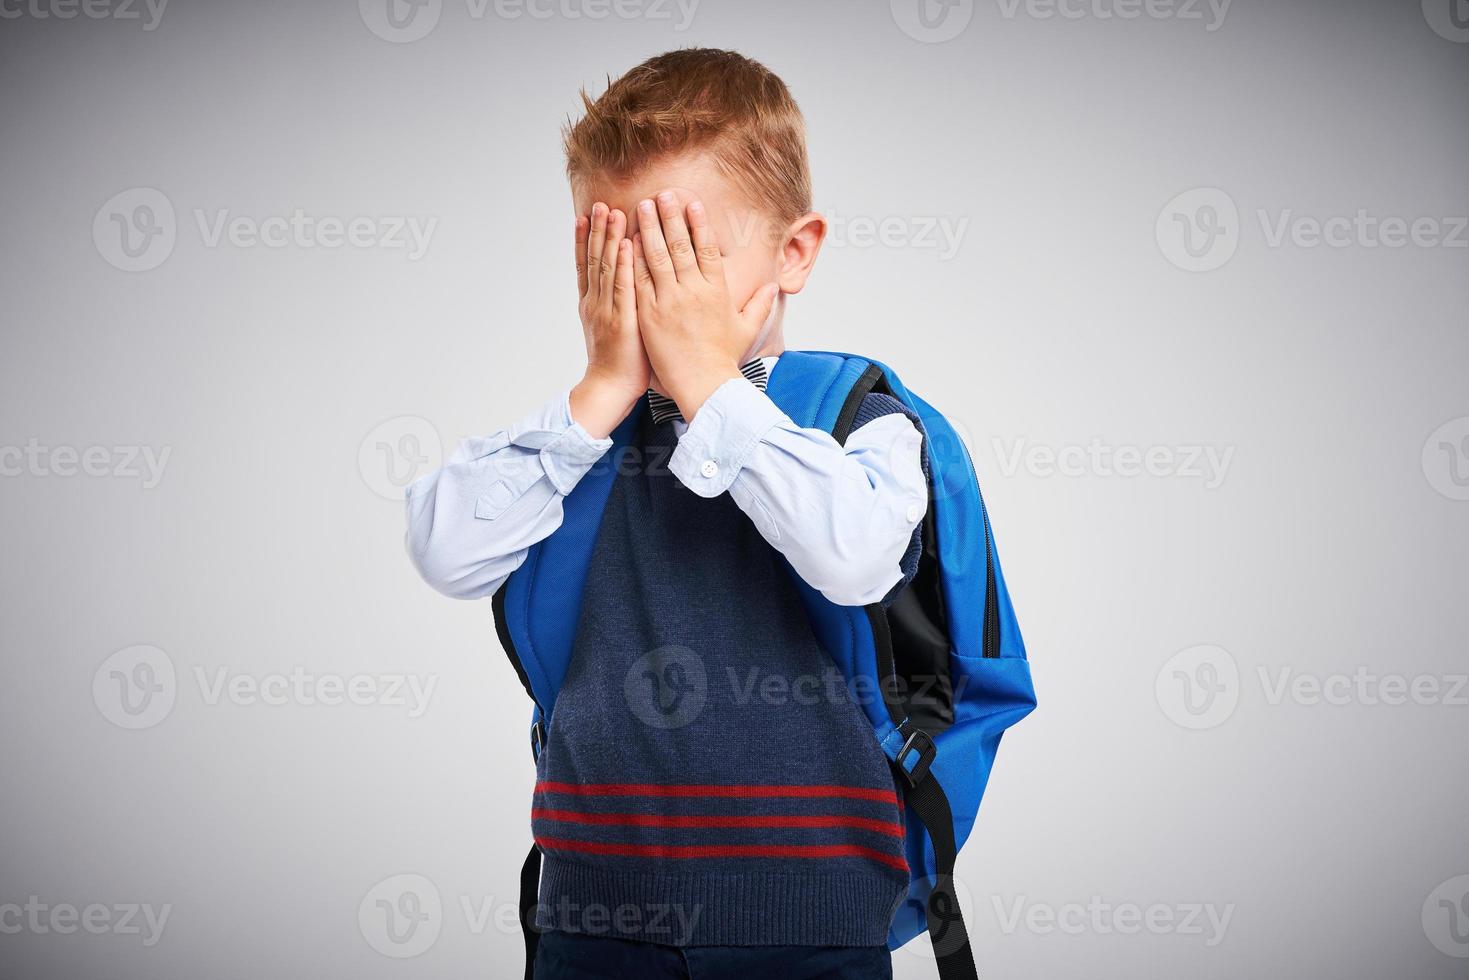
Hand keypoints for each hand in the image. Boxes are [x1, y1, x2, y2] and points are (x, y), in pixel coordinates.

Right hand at [570, 203, 648, 437]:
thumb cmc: (620, 365)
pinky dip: (623, 264)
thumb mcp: (613, 331)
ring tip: (610, 211)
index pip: (586, 265)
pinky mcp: (621, 320)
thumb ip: (616, 308)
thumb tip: (622, 293)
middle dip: (597, 230)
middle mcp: (595, 303)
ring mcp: (606, 310)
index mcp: (592, 305)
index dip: (585, 240)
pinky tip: (625, 244)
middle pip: (594, 259)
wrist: (610, 390)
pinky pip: (622, 286)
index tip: (585, 216)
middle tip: (598, 203)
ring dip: (608, 238)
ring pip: (606, 267)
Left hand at [632, 191, 779, 420]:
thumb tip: (772, 287)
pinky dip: (633, 258)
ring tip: (643, 207)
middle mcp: (693, 291)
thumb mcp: (746, 328)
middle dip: (670, 216)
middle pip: (680, 245)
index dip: (698, 223)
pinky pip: (639, 279)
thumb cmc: (723, 359)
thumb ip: (759, 304)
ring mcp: (669, 301)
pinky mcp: (649, 314)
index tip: (692, 203)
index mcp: (717, 291)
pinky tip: (627, 239)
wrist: (704, 384)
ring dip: (649, 228)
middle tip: (662, 194)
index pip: (707, 248)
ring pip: (657, 256)